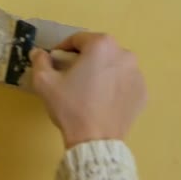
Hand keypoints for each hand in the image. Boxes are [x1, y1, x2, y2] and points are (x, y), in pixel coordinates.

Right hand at [30, 32, 146, 148]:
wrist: (95, 140)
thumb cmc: (70, 106)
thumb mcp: (45, 82)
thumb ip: (40, 61)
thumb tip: (38, 52)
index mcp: (101, 46)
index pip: (78, 39)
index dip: (63, 49)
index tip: (55, 62)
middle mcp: (124, 54)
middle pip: (98, 51)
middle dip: (83, 60)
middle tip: (71, 77)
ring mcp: (137, 74)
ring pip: (113, 66)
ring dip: (100, 72)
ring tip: (87, 90)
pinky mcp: (142, 92)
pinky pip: (124, 83)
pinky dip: (113, 87)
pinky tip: (102, 101)